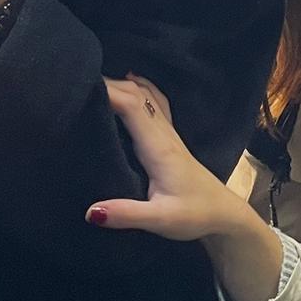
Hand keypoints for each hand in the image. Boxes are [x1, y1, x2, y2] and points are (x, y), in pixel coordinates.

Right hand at [88, 75, 244, 240]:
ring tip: (93, 80)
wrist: (224, 214)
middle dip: (108, 83)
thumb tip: (90, 211)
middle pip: (137, 94)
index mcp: (159, 147)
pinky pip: (153, 103)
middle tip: (76, 81)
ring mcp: (169, 133)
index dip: (108, 91)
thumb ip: (127, 214)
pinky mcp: (169, 139)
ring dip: (121, 84)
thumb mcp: (161, 220)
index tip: (80, 86)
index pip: (133, 106)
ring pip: (145, 95)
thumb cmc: (195, 215)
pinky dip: (137, 89)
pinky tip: (128, 83)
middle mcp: (164, 133)